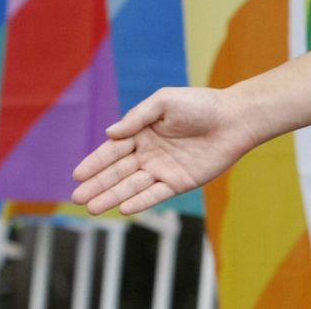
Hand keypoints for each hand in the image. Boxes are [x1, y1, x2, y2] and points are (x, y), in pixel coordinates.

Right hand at [71, 86, 260, 215]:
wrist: (233, 119)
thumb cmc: (199, 104)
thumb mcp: (164, 101)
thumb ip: (137, 117)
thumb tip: (110, 133)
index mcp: (142, 131)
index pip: (113, 150)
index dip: (95, 163)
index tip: (77, 175)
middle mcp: (149, 152)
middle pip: (118, 171)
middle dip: (97, 184)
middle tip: (77, 198)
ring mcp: (163, 168)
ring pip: (132, 186)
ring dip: (112, 197)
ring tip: (92, 208)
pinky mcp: (179, 182)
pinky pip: (155, 194)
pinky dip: (140, 201)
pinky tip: (124, 207)